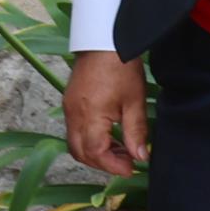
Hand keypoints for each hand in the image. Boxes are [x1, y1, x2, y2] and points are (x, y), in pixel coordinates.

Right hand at [67, 51, 150, 176]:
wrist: (102, 42)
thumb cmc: (120, 68)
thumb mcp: (134, 101)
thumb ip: (136, 132)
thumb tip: (140, 157)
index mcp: (89, 115)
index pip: (95, 153)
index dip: (112, 165)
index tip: (131, 168)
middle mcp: (73, 115)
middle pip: (79, 152)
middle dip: (101, 163)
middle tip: (126, 162)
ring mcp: (68, 109)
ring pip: (75, 143)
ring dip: (95, 152)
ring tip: (120, 149)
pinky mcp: (69, 103)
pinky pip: (74, 131)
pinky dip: (90, 139)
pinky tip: (109, 134)